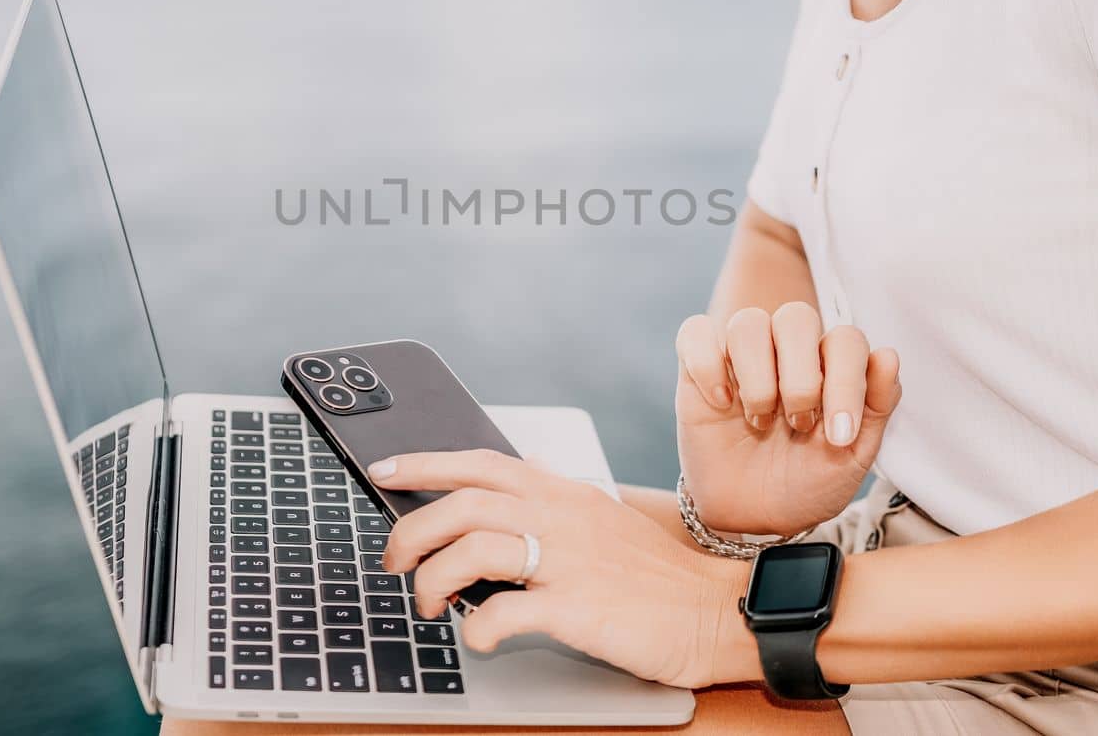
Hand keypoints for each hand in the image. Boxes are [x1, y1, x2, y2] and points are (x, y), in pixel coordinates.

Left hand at [374, 449, 751, 688]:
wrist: (713, 609)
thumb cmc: (655, 572)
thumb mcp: (602, 514)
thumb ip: (556, 492)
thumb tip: (519, 460)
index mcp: (561, 492)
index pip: (480, 462)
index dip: (424, 462)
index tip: (383, 471)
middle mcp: (560, 517)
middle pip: (463, 503)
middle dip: (412, 529)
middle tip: (393, 559)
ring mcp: (569, 561)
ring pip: (473, 549)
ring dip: (433, 578)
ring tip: (429, 604)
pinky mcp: (579, 608)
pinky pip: (506, 613)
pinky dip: (478, 628)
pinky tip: (479, 637)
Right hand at [676, 303, 900, 535]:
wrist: (753, 518)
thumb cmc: (806, 482)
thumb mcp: (851, 457)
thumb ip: (875, 406)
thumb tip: (887, 355)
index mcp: (829, 366)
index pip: (845, 340)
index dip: (846, 381)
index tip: (839, 436)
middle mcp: (787, 351)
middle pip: (796, 318)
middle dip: (801, 377)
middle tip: (799, 424)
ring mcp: (741, 356)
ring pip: (747, 322)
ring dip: (758, 376)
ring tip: (759, 420)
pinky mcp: (698, 367)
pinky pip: (695, 333)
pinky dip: (708, 364)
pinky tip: (721, 402)